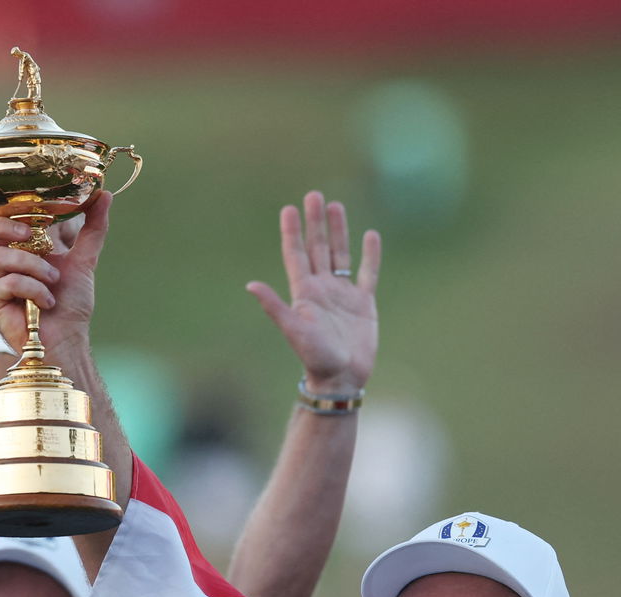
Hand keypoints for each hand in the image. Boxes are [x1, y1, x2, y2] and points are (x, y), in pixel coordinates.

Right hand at [0, 192, 109, 352]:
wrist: (68, 337)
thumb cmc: (69, 304)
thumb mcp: (83, 259)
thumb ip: (92, 227)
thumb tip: (105, 194)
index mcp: (13, 249)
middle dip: (3, 225)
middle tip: (30, 234)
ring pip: (2, 255)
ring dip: (34, 267)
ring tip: (52, 282)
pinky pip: (7, 281)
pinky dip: (33, 289)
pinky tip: (45, 302)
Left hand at [246, 191, 381, 393]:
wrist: (341, 378)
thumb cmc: (314, 357)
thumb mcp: (293, 329)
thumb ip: (274, 306)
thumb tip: (250, 285)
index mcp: (304, 293)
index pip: (296, 254)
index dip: (292, 232)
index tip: (289, 208)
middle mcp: (322, 289)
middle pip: (317, 248)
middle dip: (315, 222)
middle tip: (313, 195)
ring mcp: (343, 295)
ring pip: (340, 255)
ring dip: (337, 231)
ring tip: (335, 206)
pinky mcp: (363, 303)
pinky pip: (368, 273)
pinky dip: (370, 255)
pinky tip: (370, 236)